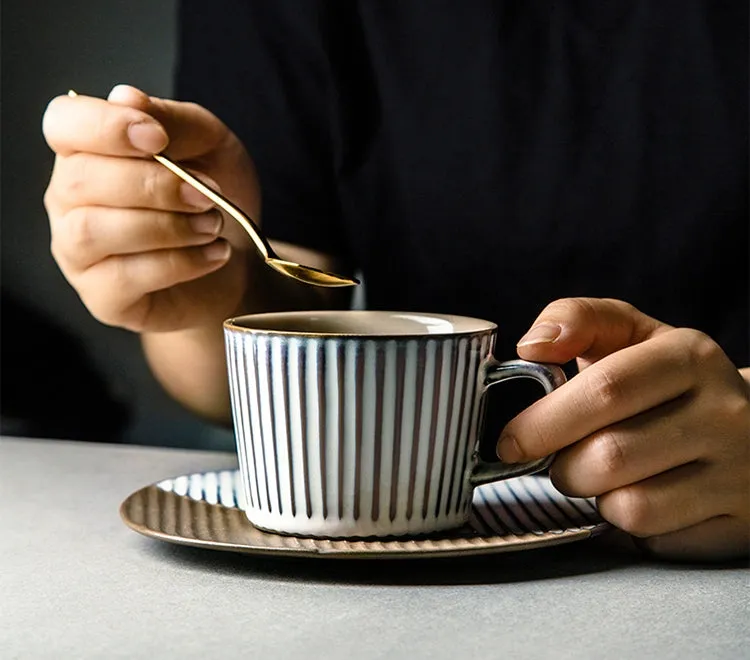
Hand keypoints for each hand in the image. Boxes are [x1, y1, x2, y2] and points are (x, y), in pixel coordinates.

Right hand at [42, 84, 259, 331]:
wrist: (242, 261)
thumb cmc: (216, 197)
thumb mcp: (212, 146)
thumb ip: (175, 121)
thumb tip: (125, 97)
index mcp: (89, 152)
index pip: (63, 124)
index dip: (104, 127)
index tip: (158, 138)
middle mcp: (71, 200)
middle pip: (81, 181)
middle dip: (155, 185)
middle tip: (206, 194)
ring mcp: (80, 252)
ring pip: (94, 231)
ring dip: (166, 226)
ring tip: (213, 225)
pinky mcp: (103, 297)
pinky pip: (125, 277)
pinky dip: (180, 262)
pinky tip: (214, 254)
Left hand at [498, 298, 749, 560]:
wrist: (749, 428)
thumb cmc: (666, 381)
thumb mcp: (631, 335)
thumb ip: (578, 320)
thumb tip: (532, 344)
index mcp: (689, 356)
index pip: (605, 389)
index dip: (545, 421)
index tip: (511, 442)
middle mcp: (724, 413)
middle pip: (609, 456)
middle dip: (563, 467)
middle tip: (560, 461)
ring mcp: (738, 473)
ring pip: (630, 507)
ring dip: (594, 499)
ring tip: (600, 477)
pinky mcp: (740, 524)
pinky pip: (658, 541)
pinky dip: (630, 527)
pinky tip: (636, 497)